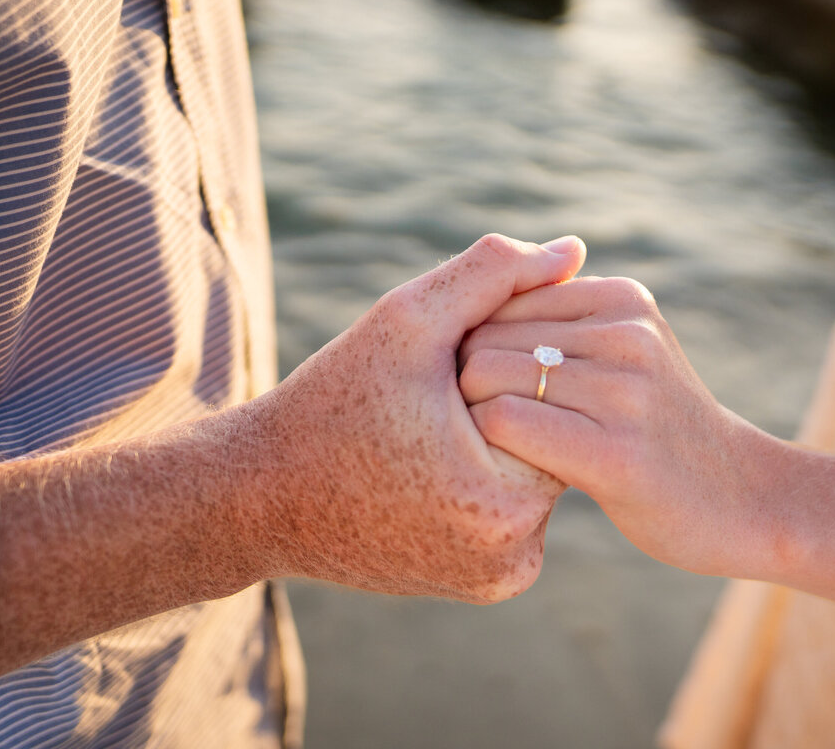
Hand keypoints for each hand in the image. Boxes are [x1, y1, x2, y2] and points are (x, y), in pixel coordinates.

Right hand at [244, 234, 585, 601]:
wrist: (259, 498)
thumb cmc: (333, 403)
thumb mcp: (408, 320)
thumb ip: (496, 274)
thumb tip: (575, 247)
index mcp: (505, 498)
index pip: (555, 399)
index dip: (510, 363)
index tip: (454, 367)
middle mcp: (517, 557)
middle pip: (550, 440)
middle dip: (508, 404)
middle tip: (443, 399)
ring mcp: (502, 579)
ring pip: (534, 474)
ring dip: (503, 443)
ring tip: (434, 432)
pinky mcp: (487, 586)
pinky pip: (512, 512)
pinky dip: (488, 481)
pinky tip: (435, 465)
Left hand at [457, 276, 786, 578]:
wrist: (745, 499)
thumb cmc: (661, 431)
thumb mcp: (629, 353)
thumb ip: (566, 323)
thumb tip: (478, 299)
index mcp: (623, 298)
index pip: (499, 299)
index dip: (475, 350)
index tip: (492, 396)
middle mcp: (626, 333)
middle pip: (484, 337)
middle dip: (467, 385)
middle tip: (486, 433)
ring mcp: (625, 392)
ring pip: (484, 377)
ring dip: (474, 421)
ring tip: (500, 454)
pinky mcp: (616, 454)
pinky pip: (504, 422)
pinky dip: (487, 447)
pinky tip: (511, 473)